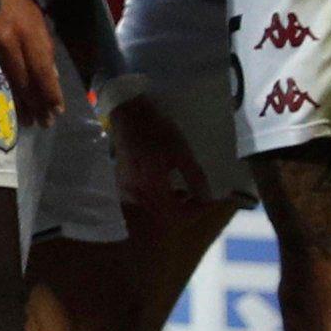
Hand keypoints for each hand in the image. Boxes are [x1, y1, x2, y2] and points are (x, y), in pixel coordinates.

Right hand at [0, 0, 62, 126]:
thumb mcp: (34, 16)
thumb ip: (44, 46)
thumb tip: (52, 77)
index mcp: (29, 30)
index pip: (42, 69)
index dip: (49, 92)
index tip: (56, 111)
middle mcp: (11, 39)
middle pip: (26, 80)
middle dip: (36, 104)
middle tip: (44, 124)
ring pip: (8, 81)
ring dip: (20, 104)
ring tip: (28, 121)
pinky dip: (2, 91)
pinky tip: (6, 105)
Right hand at [108, 93, 211, 211]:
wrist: (128, 115)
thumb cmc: (157, 130)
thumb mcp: (181, 151)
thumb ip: (195, 177)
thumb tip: (207, 199)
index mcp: (152, 185)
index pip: (177, 214)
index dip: (195, 212)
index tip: (207, 202)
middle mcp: (137, 193)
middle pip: (165, 215)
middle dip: (185, 210)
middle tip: (198, 197)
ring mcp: (128, 190)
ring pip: (154, 210)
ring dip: (172, 206)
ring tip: (183, 191)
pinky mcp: (123, 184)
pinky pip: (144, 201)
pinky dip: (159, 199)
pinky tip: (165, 186)